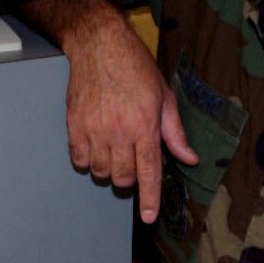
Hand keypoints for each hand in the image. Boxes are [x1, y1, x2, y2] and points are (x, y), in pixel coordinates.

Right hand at [62, 16, 196, 223]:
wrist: (100, 45)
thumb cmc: (135, 68)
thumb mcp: (164, 97)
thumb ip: (175, 133)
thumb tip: (189, 158)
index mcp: (145, 125)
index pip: (149, 172)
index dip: (150, 198)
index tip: (148, 217)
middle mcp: (119, 131)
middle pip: (123, 177)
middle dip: (129, 179)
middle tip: (131, 161)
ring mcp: (94, 129)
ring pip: (100, 171)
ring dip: (108, 169)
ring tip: (113, 150)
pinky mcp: (74, 125)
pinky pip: (78, 159)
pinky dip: (86, 160)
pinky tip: (94, 147)